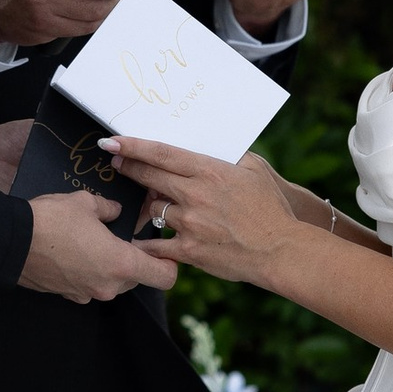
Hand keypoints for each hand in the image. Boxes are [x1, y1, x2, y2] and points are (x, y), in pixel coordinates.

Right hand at [19, 191, 176, 305]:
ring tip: (97, 241)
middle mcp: (109, 286)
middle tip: (125, 236)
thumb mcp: (86, 203)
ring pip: (115, 282)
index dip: (169, 263)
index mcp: (122, 264)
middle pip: (140, 278)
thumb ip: (110, 208)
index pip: (166, 277)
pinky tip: (76, 251)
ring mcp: (88, 294)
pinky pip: (91, 284)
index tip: (161, 248)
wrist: (10, 243)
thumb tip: (116, 211)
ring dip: (113, 266)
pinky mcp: (69, 295)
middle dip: (136, 259)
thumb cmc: (51, 220)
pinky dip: (91, 271)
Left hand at [107, 141, 302, 285]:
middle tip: (116, 162)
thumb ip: (229, 155)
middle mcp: (195, 195)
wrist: (280, 250)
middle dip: (128, 168)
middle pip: (149, 177)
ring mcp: (190, 224)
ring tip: (150, 203)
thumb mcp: (254, 170)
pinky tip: (137, 240)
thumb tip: (208, 144)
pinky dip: (145, 242)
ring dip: (149, 205)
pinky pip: (155, 244)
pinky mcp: (189, 251)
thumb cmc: (271, 208)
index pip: (162, 153)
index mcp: (210, 171)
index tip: (112, 141)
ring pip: (153, 209)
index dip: (133, 146)